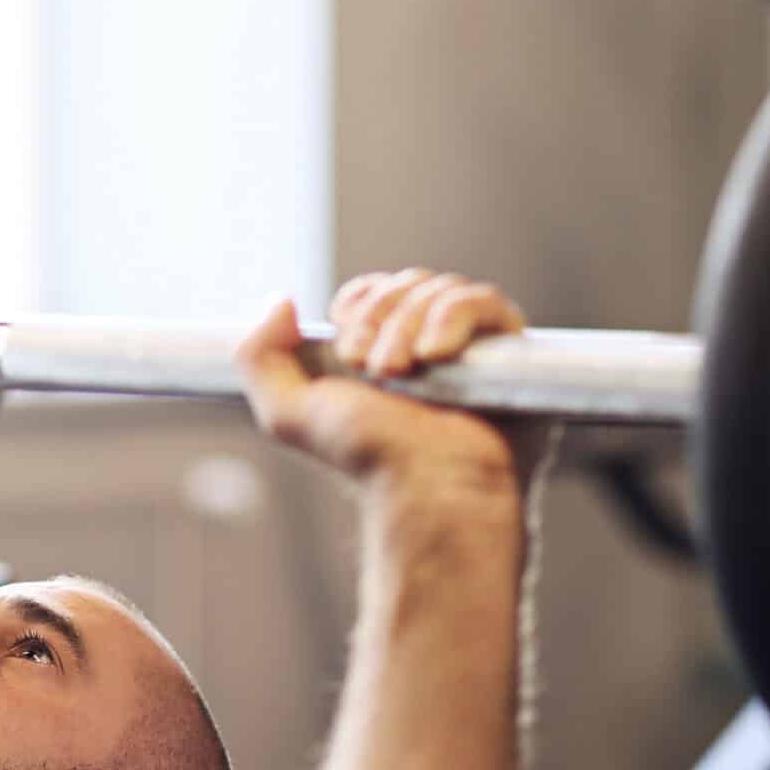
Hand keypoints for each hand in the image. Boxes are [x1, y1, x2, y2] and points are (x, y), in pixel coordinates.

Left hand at [238, 269, 542, 494]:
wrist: (427, 488)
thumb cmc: (368, 460)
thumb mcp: (287, 412)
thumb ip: (259, 356)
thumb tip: (282, 302)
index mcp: (382, 352)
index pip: (372, 291)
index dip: (359, 306)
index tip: (347, 351)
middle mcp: (427, 346)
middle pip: (406, 282)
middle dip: (381, 319)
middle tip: (374, 370)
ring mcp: (471, 349)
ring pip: (442, 288)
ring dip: (410, 324)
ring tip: (402, 374)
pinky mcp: (511, 352)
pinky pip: (486, 302)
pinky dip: (455, 318)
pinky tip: (437, 355)